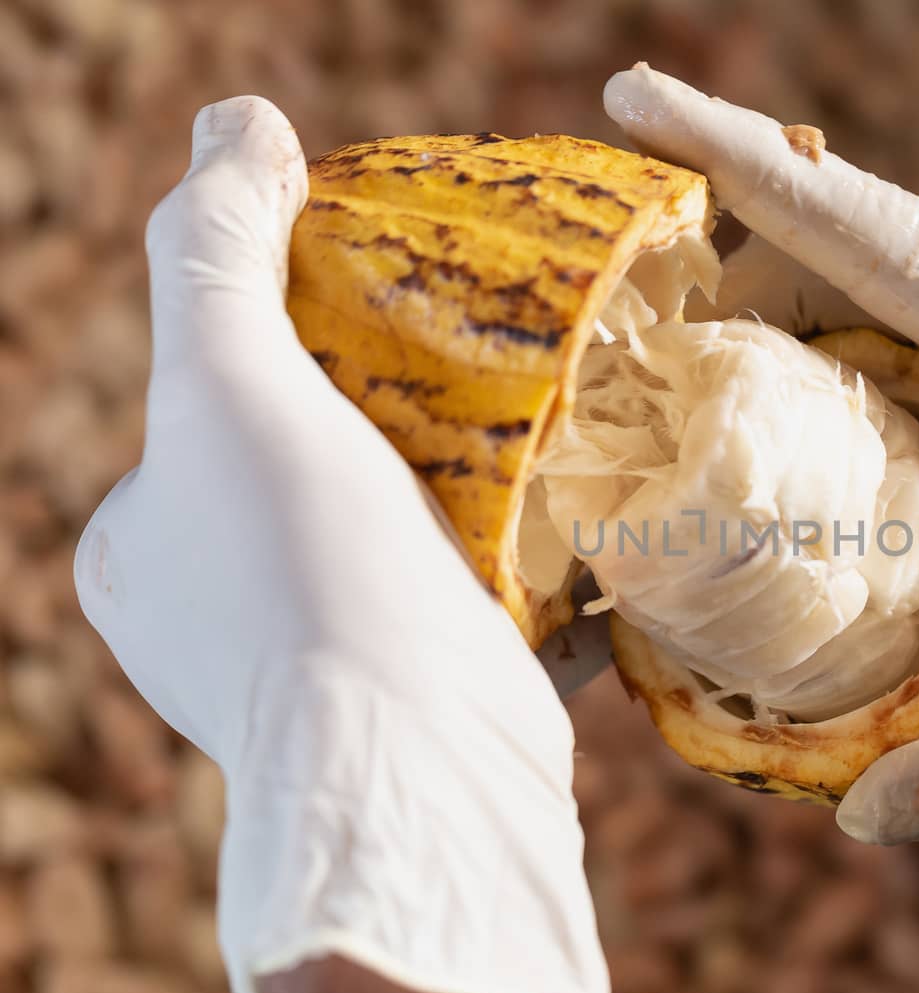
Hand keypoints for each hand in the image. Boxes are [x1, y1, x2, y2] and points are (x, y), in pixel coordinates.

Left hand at [74, 97, 609, 992]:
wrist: (422, 769)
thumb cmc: (301, 577)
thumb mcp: (225, 388)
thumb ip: (213, 253)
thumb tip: (238, 120)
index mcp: (150, 549)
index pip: (211, 401)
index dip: (290, 330)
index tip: (377, 278)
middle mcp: (230, 613)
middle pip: (325, 459)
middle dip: (401, 395)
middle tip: (480, 329)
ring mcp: (343, 657)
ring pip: (416, 523)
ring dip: (480, 466)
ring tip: (548, 388)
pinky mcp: (445, 687)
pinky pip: (495, 587)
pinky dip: (540, 542)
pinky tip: (592, 488)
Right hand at [605, 67, 918, 844]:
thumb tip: (863, 812)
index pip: (862, 226)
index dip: (732, 165)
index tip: (631, 98)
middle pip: (847, 245)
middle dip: (721, 256)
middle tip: (612, 314)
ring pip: (882, 285)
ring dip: (779, 306)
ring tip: (678, 371)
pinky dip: (841, 350)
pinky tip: (801, 424)